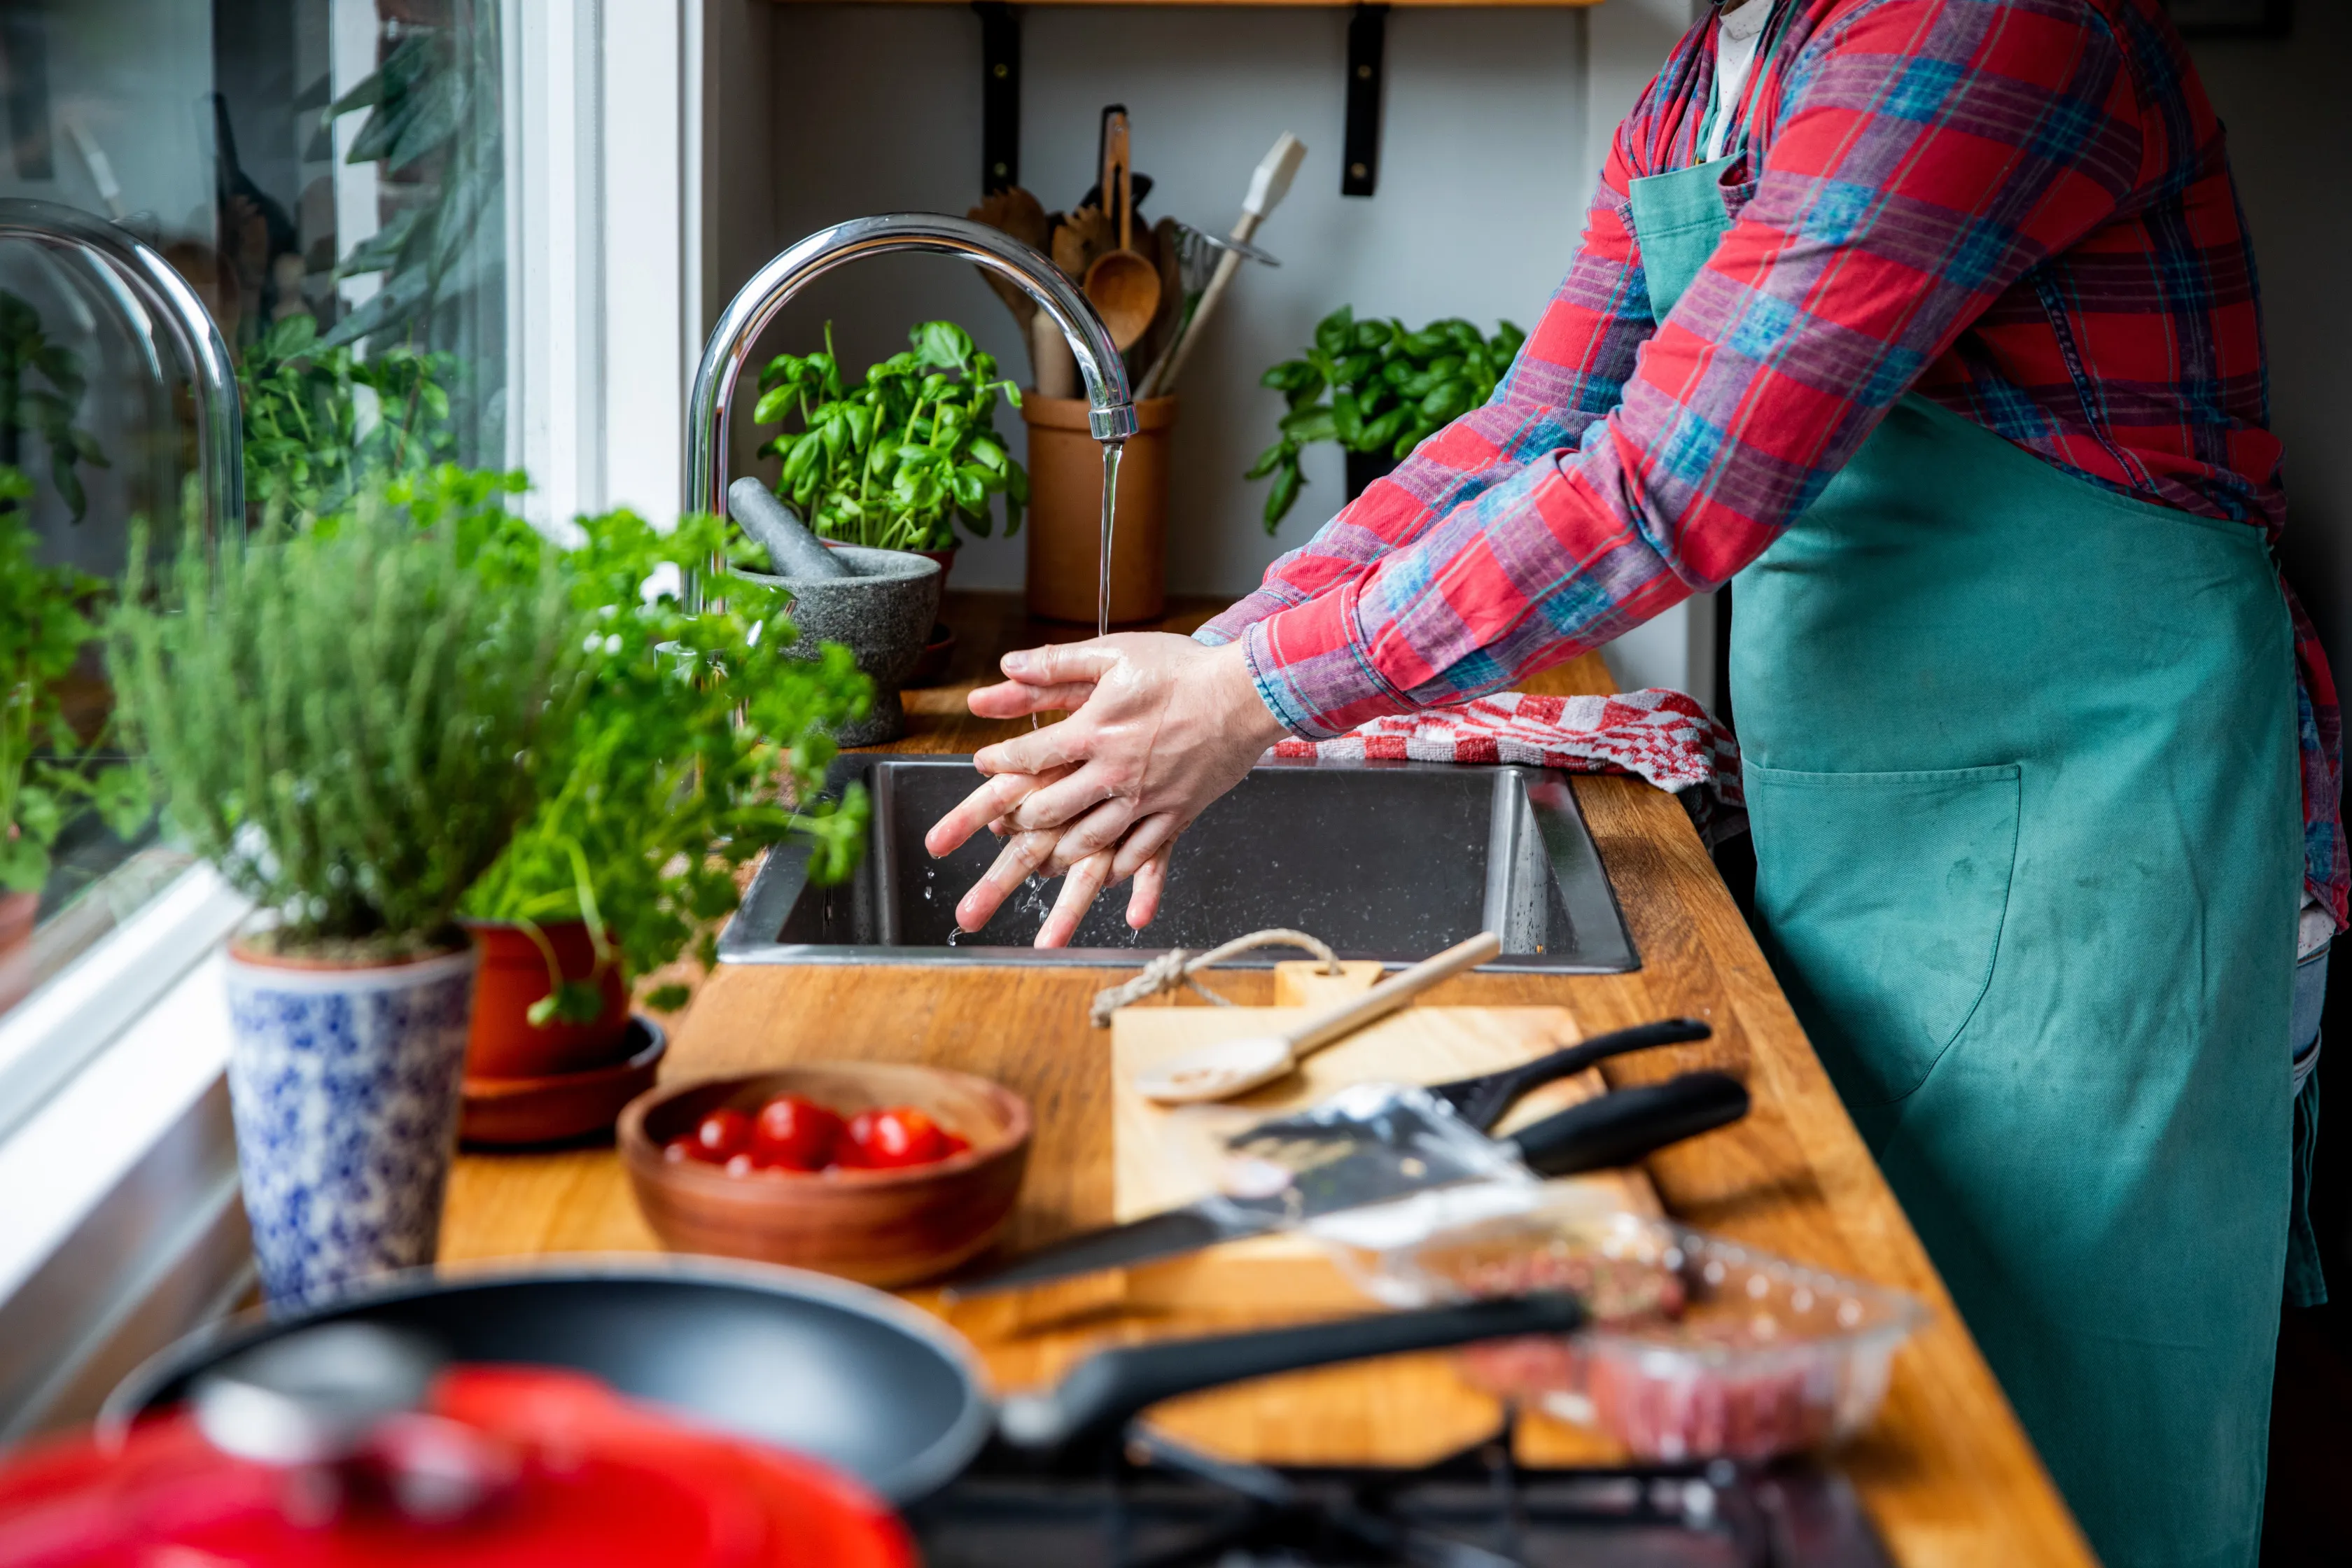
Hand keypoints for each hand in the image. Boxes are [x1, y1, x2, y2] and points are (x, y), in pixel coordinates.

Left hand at [924, 635, 1291, 942]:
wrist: (1248, 693)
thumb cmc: (1182, 669)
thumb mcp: (1115, 653)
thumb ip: (1058, 663)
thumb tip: (1006, 665)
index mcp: (1096, 731)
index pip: (1031, 754)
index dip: (1000, 762)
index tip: (983, 765)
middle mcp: (1116, 772)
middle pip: (1051, 811)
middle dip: (1016, 826)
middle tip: (998, 831)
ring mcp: (1147, 799)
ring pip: (1090, 843)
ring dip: (1058, 858)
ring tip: (1040, 866)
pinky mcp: (1177, 814)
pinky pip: (1142, 857)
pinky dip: (1121, 877)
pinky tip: (1107, 884)